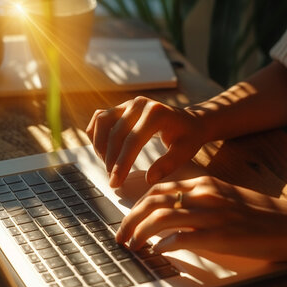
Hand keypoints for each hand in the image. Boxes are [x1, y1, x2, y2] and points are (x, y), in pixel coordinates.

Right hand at [86, 96, 207, 187]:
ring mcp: (129, 103)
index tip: (116, 182)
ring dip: (100, 146)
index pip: (133, 140)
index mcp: (156, 113)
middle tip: (113, 180)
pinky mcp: (121, 107)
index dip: (122, 163)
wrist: (190, 121)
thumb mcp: (185, 152)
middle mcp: (140, 104)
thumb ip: (168, 165)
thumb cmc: (188, 137)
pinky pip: (100, 119)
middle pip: (115, 133)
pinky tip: (102, 152)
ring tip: (108, 166)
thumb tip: (149, 178)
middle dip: (111, 160)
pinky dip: (96, 135)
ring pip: (102, 122)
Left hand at [115, 176, 286, 260]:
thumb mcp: (225, 196)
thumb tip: (171, 214)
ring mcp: (211, 214)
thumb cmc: (259, 212)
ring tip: (132, 246)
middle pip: (153, 202)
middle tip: (121, 236)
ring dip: (140, 233)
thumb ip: (198, 200)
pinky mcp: (220, 235)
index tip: (128, 220)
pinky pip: (182, 237)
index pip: (157, 190)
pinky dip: (165, 244)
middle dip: (130, 220)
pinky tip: (158, 251)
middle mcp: (203, 194)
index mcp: (203, 183)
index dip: (136, 206)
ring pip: (161, 218)